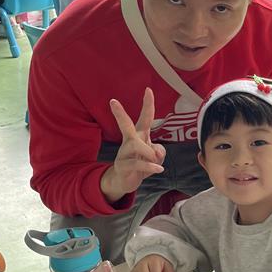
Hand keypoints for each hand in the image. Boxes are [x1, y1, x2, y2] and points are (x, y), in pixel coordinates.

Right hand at [100, 88, 166, 202]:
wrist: (124, 182)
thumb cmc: (141, 164)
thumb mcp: (155, 156)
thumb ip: (159, 151)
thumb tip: (156, 152)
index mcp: (139, 136)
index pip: (144, 118)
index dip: (147, 104)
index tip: (148, 89)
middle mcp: (129, 141)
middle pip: (125, 125)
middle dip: (120, 113)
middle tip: (112, 101)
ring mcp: (123, 153)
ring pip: (135, 145)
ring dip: (150, 153)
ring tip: (157, 161)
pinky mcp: (122, 166)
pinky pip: (137, 163)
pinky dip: (150, 166)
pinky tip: (159, 169)